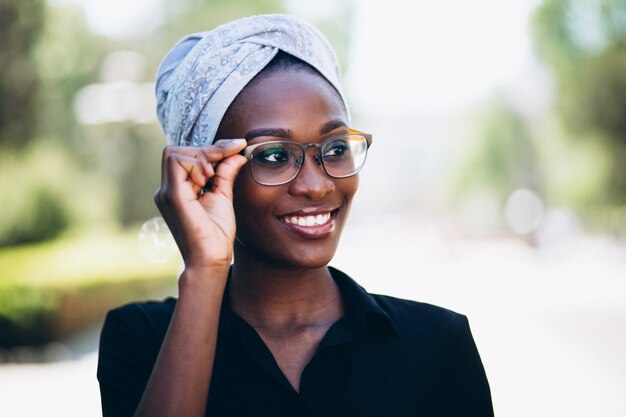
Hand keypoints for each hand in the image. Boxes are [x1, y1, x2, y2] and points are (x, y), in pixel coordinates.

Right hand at [154, 139, 247, 269]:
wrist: (211, 260)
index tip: (237, 146)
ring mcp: (166, 193)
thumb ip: (225, 173)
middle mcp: (166, 189)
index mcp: (177, 189)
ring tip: (213, 177)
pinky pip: (177, 164)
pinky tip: (208, 180)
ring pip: (174, 153)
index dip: (212, 148)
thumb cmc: (215, 234)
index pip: (186, 155)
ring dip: (201, 157)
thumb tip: (237, 152)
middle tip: (228, 159)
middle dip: (206, 150)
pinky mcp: (172, 196)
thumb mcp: (222, 195)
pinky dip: (196, 165)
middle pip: (177, 151)